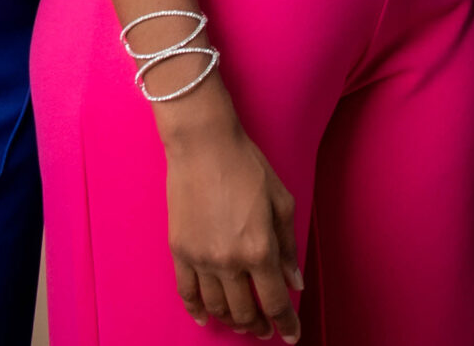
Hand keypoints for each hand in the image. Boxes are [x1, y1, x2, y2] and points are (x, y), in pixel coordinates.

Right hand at [163, 109, 302, 338]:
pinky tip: (206, 318)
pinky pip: (187, 293)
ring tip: (243, 322)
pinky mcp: (179, 251)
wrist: (203, 146)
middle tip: (267, 329)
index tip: (291, 335)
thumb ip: (288, 246)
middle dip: (259, 325)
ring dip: (232, 321)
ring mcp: (200, 259)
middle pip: (245, 311)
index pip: (275, 301)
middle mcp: (229, 261)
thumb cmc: (246, 166)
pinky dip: (197, 311)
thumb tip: (293, 280)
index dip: (286, 322)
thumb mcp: (281, 201)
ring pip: (217, 307)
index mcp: (259, 249)